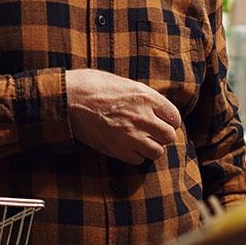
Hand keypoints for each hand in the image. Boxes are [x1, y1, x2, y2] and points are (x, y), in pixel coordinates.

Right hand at [65, 69, 181, 163]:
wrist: (71, 98)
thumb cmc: (95, 86)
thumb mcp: (126, 84)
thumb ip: (145, 98)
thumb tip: (157, 110)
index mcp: (146, 97)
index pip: (174, 117)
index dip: (170, 121)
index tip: (163, 122)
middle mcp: (142, 116)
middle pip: (169, 136)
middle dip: (163, 136)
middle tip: (153, 133)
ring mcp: (130, 135)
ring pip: (157, 152)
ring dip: (151, 148)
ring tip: (142, 141)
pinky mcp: (117, 149)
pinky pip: (138, 160)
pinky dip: (136, 155)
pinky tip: (128, 146)